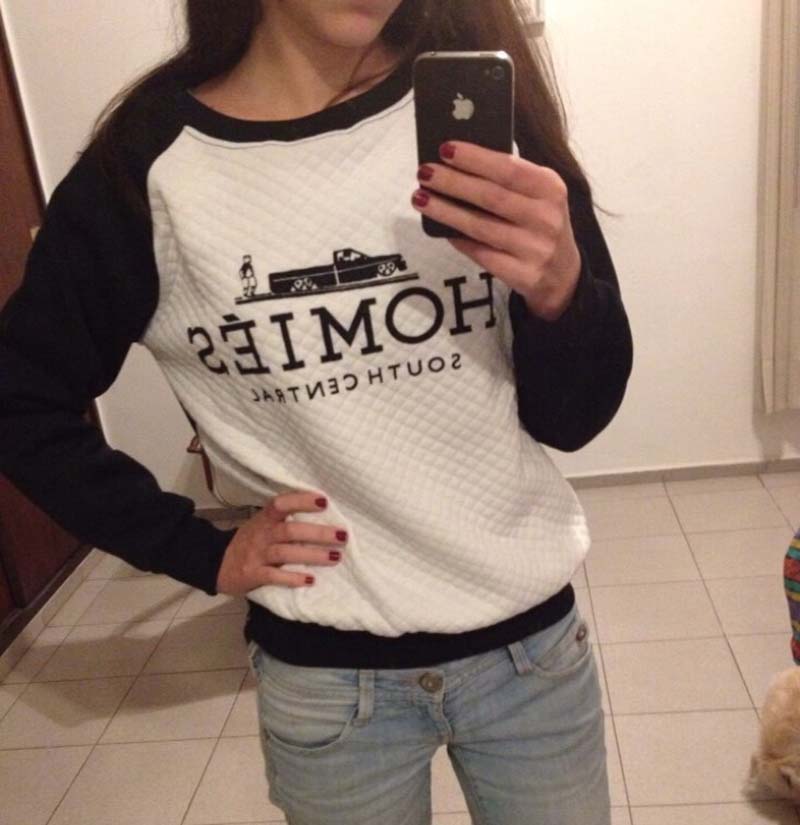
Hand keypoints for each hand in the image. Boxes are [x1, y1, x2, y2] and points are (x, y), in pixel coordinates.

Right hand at [215, 491, 347, 594]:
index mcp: (265, 518)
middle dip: (318, 533)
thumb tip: (323, 512)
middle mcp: (261, 534)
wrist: (218, 564)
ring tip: (335, 557)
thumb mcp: (262, 524)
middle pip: (290, 531)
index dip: (301, 501)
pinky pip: (273, 576)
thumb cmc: (251, 541)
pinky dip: (292, 578)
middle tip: (342, 536)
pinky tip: (310, 580)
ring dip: (312, 555)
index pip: (281, 504)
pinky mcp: (252, 575)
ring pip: (285, 553)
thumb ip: (285, 519)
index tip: (324, 501)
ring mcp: (256, 555)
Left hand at [411, 141, 581, 320]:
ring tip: (420, 198)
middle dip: (453, 182)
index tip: (445, 148)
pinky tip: (440, 229)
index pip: (509, 168)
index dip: (475, 158)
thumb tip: (459, 162)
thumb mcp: (538, 196)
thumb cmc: (539, 224)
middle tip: (424, 172)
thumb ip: (509, 179)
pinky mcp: (523, 274)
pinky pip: (481, 254)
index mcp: (550, 188)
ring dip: (446, 211)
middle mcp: (546, 217)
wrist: (563, 275)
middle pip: (491, 196)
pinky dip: (458, 239)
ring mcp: (535, 248)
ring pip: (481, 226)